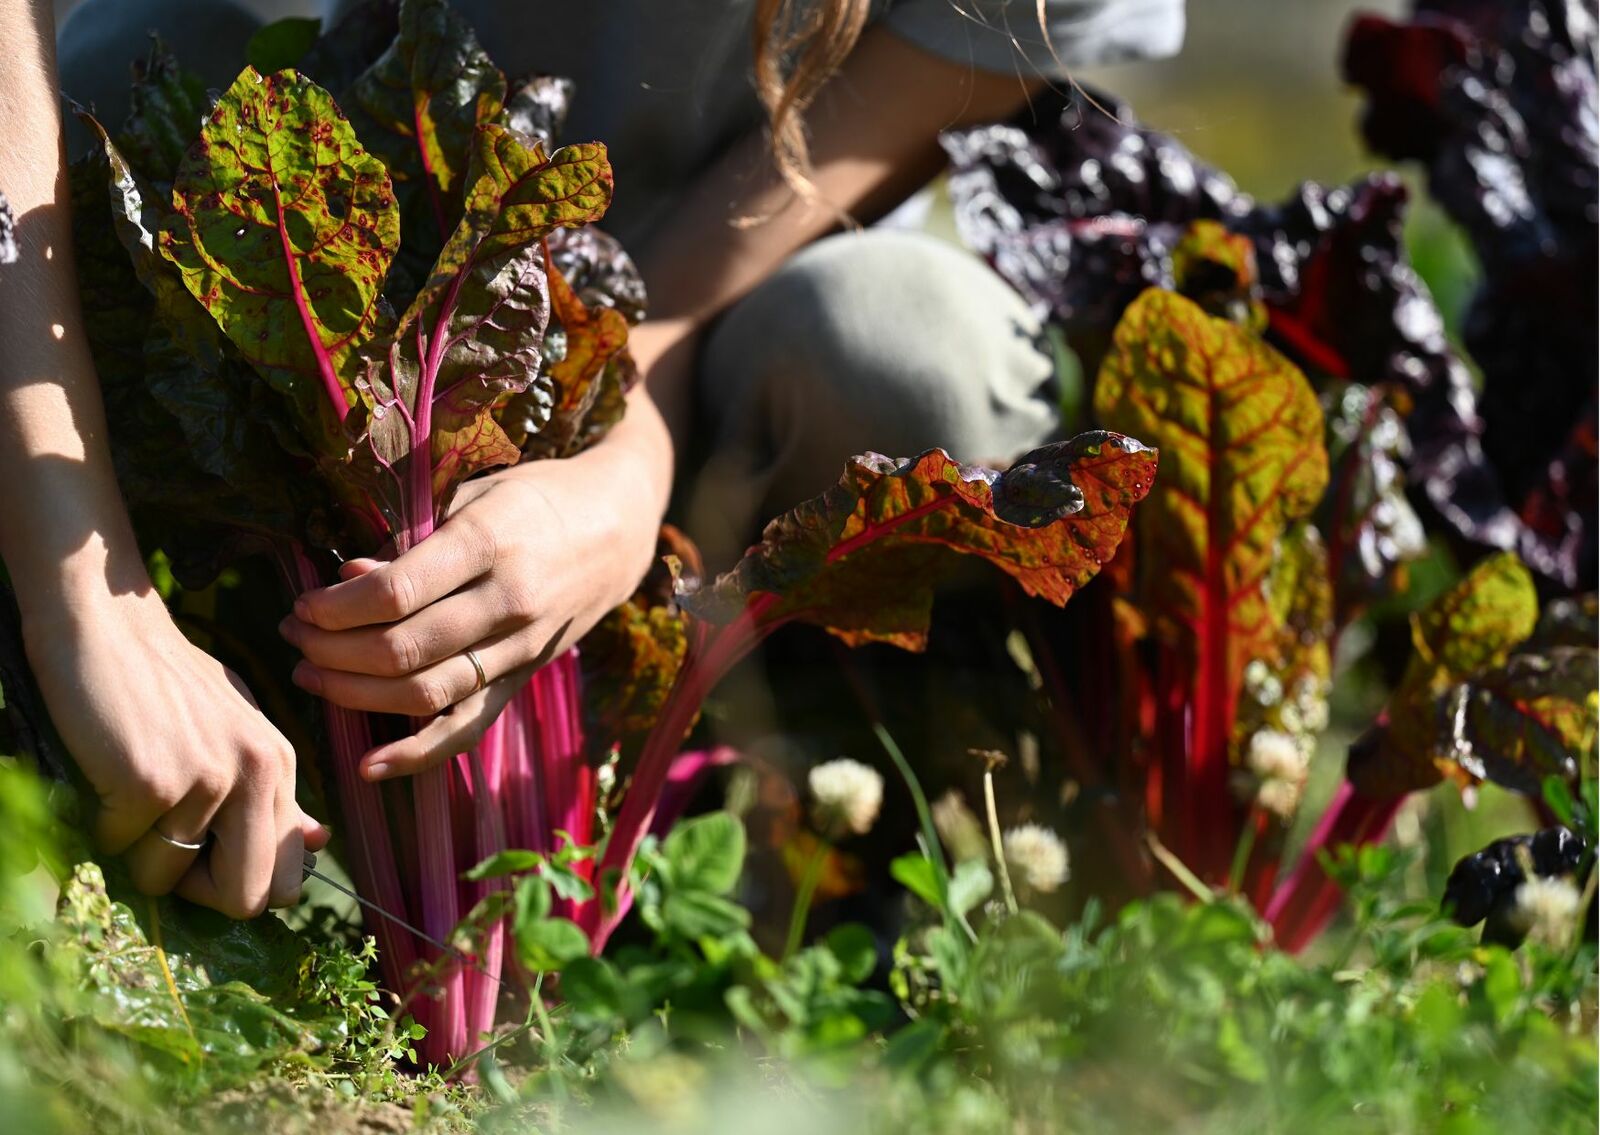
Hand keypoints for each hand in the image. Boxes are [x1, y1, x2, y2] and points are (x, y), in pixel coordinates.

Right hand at [26, 591, 328, 917]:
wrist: (107, 626)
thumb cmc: (166, 683)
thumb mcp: (237, 732)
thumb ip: (274, 793)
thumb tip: (316, 845)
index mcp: (280, 765)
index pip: (286, 877)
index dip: (240, 885)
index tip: (206, 858)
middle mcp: (257, 772)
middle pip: (248, 899)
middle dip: (197, 892)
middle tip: (163, 848)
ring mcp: (208, 778)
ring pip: (169, 878)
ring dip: (138, 851)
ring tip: (129, 793)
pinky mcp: (153, 781)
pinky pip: (120, 847)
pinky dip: (103, 825)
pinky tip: (105, 774)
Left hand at [280, 394, 671, 778]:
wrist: (618, 528)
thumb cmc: (535, 497)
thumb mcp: (474, 495)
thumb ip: (412, 539)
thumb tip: (347, 578)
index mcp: (490, 543)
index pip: (397, 592)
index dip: (336, 607)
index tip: (304, 603)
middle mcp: (509, 602)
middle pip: (403, 650)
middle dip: (331, 649)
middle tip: (293, 634)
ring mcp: (520, 648)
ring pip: (425, 694)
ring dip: (354, 693)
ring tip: (310, 672)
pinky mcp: (523, 679)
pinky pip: (467, 728)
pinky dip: (417, 755)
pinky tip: (369, 765)